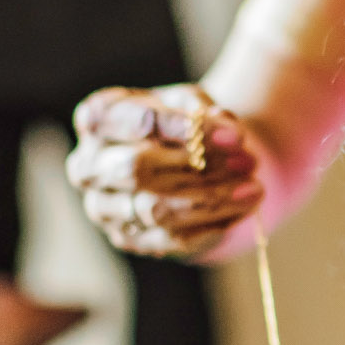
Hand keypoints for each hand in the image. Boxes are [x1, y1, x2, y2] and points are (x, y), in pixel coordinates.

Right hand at [66, 83, 263, 260]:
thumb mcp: (193, 105)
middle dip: (198, 167)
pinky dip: (210, 228)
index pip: (132, 121)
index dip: (181, 128)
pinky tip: (241, 214)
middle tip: (248, 162)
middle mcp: (88, 164)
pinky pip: (168, 240)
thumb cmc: (182, 124)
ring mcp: (103, 206)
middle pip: (136, 169)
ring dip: (212, 200)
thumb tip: (231, 133)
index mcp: (97, 118)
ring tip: (256, 189)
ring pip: (155, 209)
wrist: (186, 162)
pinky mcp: (127, 238)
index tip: (232, 134)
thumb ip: (206, 113)